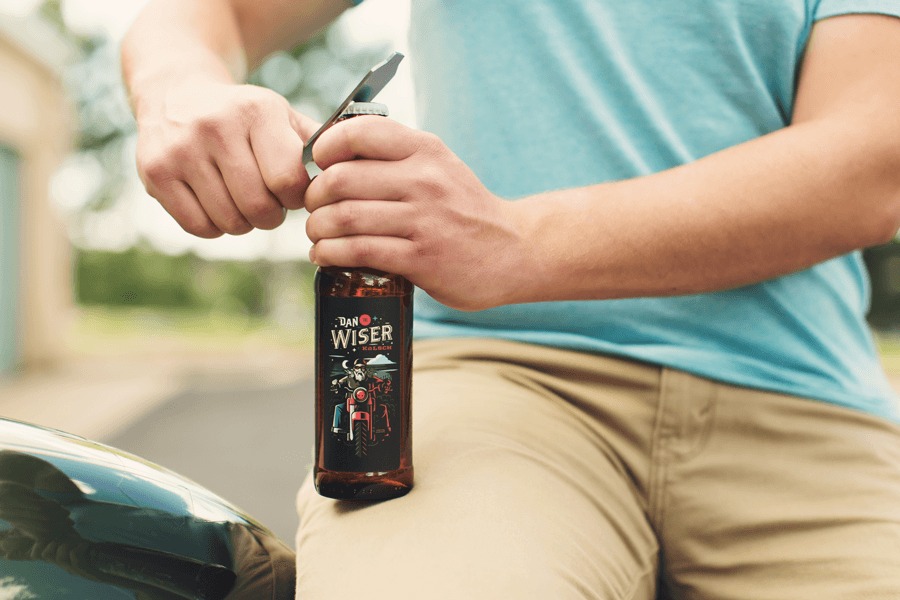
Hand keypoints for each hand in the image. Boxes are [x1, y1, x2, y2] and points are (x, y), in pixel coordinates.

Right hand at [135, 81, 317, 236]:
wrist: (175, 92)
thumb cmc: (243, 116)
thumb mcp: (281, 116)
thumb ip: (318, 145)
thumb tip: (353, 174)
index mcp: (256, 110)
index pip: (288, 180)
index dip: (296, 197)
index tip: (291, 192)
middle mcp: (215, 126)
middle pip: (259, 207)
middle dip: (271, 215)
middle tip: (268, 203)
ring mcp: (180, 150)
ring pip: (230, 222)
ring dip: (243, 222)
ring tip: (241, 200)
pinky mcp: (155, 172)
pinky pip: (200, 227)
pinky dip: (215, 227)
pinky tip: (216, 203)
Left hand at [304, 117, 531, 310]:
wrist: (513, 251)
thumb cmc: (463, 209)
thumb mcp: (439, 166)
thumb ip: (396, 156)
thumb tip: (333, 156)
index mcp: (425, 150)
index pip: (357, 132)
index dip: (325, 149)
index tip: (319, 167)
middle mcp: (424, 180)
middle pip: (340, 180)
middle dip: (314, 197)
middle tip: (313, 208)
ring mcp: (423, 221)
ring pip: (344, 218)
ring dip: (317, 229)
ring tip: (317, 235)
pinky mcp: (421, 259)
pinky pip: (358, 251)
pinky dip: (330, 254)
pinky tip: (326, 255)